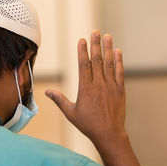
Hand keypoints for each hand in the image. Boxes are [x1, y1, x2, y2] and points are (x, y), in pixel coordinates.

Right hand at [46, 30, 143, 165]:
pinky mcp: (120, 90)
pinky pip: (119, 72)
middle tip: (95, 31)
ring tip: (107, 36)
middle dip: (95, 45)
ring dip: (107, 49)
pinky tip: (117, 51)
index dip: (83, 51)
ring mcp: (110, 87)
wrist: (109, 134)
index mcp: (85, 89)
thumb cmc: (88, 124)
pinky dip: (118, 61)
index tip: (82, 40)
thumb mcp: (70, 113)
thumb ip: (59, 100)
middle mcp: (98, 85)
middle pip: (97, 60)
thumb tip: (47, 91)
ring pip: (108, 64)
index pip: (84, 65)